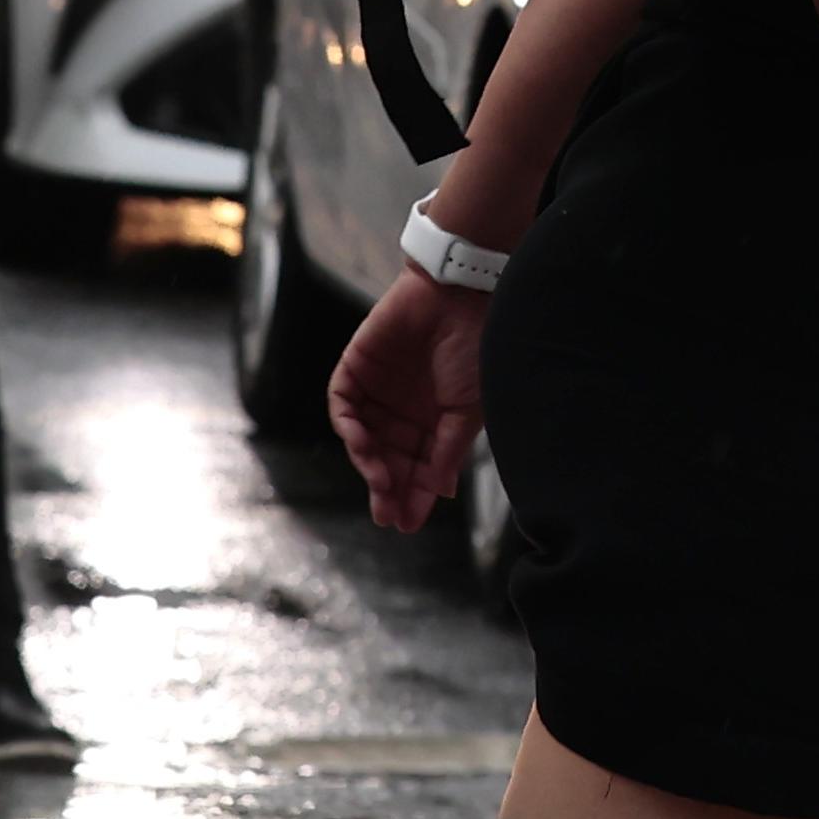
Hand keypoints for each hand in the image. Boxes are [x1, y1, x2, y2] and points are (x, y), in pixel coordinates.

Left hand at [330, 267, 492, 536]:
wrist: (460, 294)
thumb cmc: (474, 349)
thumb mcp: (468, 411)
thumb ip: (447, 453)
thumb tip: (438, 495)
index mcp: (433, 422)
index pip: (417, 469)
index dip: (411, 497)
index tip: (407, 524)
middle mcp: (403, 411)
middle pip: (387, 460)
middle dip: (386, 489)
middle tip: (388, 513)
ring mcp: (378, 391)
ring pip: (363, 440)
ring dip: (368, 463)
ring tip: (380, 481)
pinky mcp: (356, 369)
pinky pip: (343, 407)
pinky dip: (349, 428)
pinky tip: (362, 445)